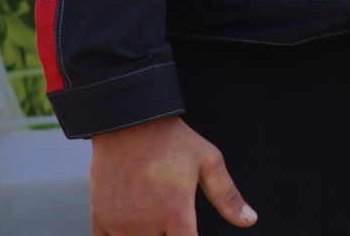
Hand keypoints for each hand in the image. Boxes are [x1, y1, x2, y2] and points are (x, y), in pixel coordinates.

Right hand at [91, 115, 254, 234]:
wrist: (129, 124)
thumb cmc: (172, 142)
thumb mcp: (208, 162)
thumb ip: (228, 196)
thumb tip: (250, 220)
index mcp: (176, 212)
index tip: (189, 232)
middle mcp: (147, 225)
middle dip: (170, 235)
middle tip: (171, 218)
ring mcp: (120, 225)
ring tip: (153, 218)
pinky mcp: (100, 221)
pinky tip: (130, 224)